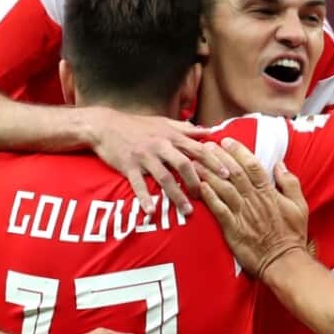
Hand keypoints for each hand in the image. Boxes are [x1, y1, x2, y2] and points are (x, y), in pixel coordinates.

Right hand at [84, 107, 228, 215]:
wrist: (105, 125)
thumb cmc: (137, 125)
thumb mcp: (163, 122)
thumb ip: (186, 129)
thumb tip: (208, 131)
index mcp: (171, 136)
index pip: (197, 149)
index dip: (213, 162)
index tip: (227, 174)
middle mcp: (160, 146)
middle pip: (184, 165)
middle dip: (198, 182)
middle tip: (208, 197)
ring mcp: (144, 157)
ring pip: (164, 178)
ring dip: (177, 196)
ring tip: (187, 211)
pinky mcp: (128, 166)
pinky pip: (138, 184)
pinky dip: (144, 198)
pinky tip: (151, 211)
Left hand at [197, 139, 307, 278]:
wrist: (284, 262)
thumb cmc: (292, 234)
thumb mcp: (300, 205)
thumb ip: (290, 183)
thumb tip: (280, 164)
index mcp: (269, 193)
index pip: (252, 166)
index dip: (238, 151)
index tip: (226, 141)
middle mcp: (254, 200)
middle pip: (234, 173)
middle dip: (218, 157)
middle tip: (205, 145)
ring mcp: (243, 214)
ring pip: (223, 188)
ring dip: (208, 173)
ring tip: (196, 162)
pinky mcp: (233, 229)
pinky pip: (218, 210)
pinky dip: (209, 197)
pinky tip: (199, 186)